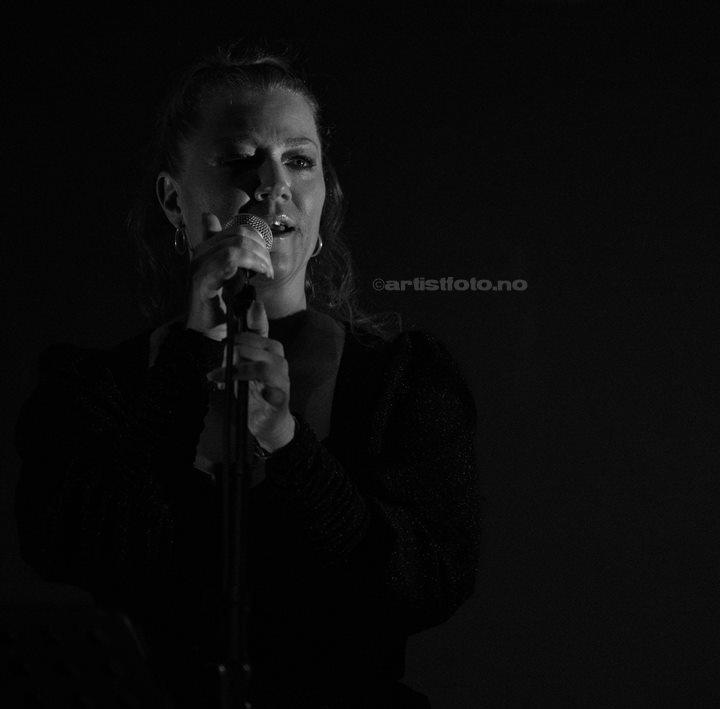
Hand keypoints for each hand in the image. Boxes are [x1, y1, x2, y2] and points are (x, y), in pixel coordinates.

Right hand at [186, 212, 274, 335]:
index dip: (258, 237)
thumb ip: (223, 250)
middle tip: (268, 269)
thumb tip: (208, 217)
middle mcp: (199, 253)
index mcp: (206, 250)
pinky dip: (250, 263)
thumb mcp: (227, 278)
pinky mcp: (201, 279)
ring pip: (236, 243)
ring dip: (259, 257)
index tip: (267, 258)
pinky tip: (260, 274)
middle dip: (262, 248)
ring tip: (266, 273)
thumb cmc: (220, 312)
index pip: (237, 228)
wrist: (206, 340)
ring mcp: (198, 265)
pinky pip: (229, 258)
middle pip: (240, 233)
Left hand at [207, 299, 294, 451]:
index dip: (257, 315)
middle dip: (235, 350)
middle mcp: (277, 359)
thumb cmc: (253, 394)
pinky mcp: (282, 395)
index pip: (262, 328)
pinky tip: (247, 390)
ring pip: (261, 364)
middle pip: (256, 344)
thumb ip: (233, 357)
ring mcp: (282, 377)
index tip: (252, 303)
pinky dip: (258, 389)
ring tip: (223, 376)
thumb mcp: (240, 372)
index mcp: (267, 350)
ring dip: (239, 369)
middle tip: (220, 362)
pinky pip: (272, 389)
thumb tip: (223, 345)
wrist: (268, 423)